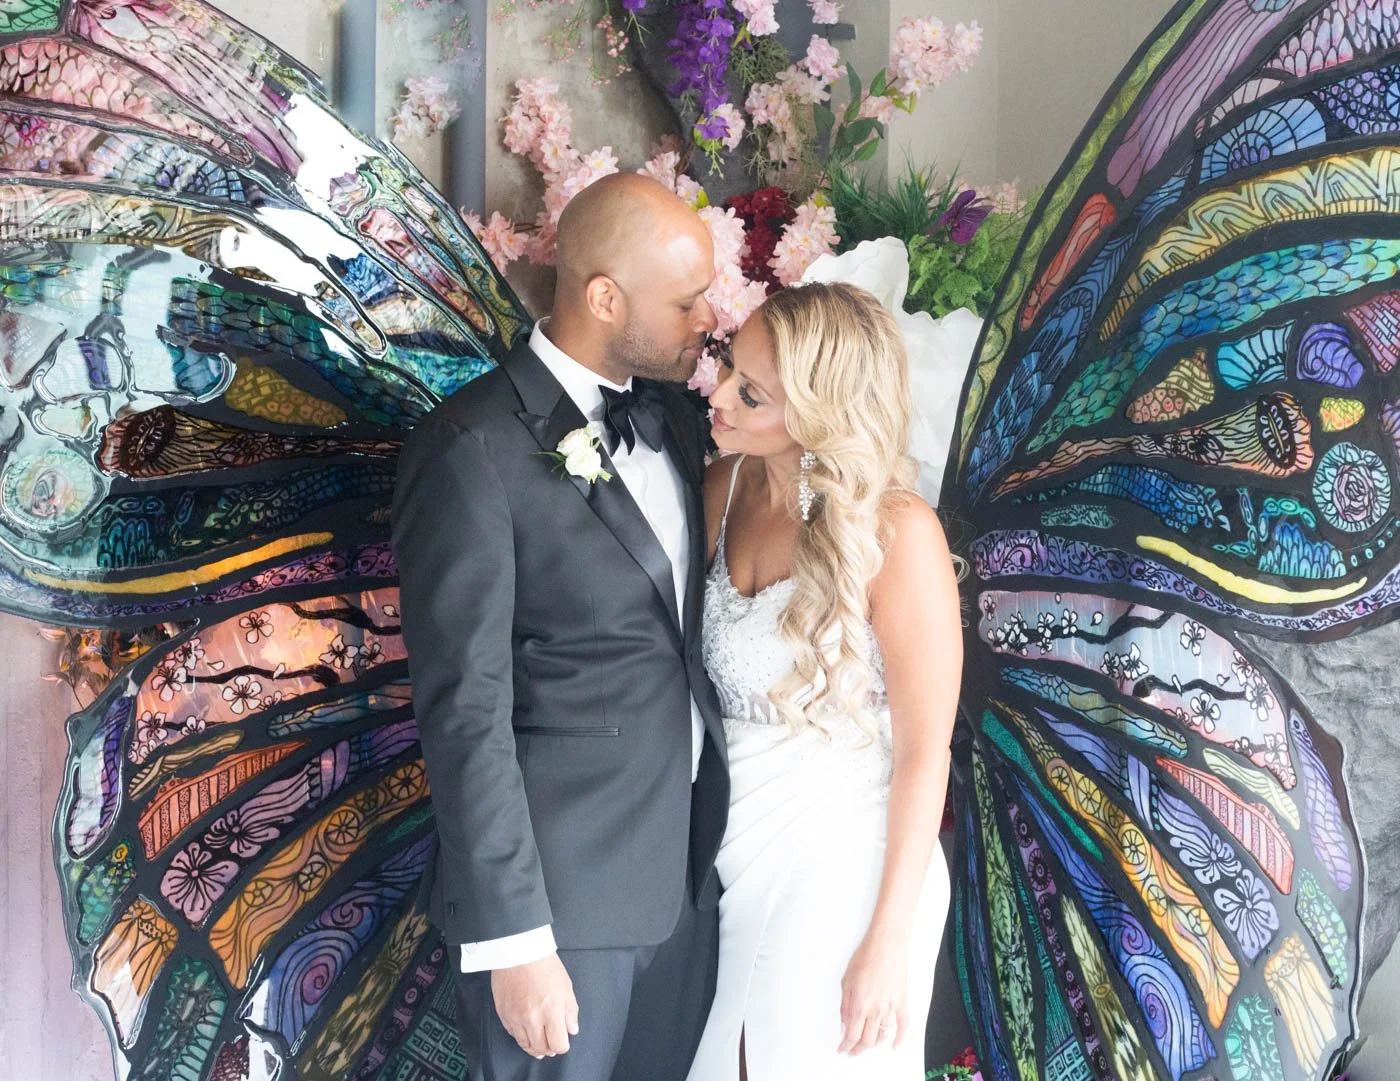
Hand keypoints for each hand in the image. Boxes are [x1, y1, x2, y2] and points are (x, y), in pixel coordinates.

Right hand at [491, 953, 579, 1058]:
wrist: (518, 951)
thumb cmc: (545, 965)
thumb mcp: (566, 986)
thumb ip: (570, 1011)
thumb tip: (571, 1031)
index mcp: (552, 1011)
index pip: (559, 1044)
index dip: (563, 1045)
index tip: (563, 1041)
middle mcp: (533, 1019)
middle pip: (541, 1048)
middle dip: (549, 1049)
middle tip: (552, 1046)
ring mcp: (515, 1018)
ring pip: (525, 1044)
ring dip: (534, 1047)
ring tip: (539, 1046)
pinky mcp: (503, 1014)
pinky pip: (513, 1034)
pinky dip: (521, 1036)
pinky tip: (526, 1032)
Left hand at [837, 932, 907, 1055]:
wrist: (886, 945)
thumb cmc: (865, 957)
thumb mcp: (846, 980)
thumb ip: (845, 1005)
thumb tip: (845, 1022)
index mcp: (859, 1005)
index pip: (852, 1035)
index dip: (846, 1046)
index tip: (842, 1049)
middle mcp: (875, 1010)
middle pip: (867, 1040)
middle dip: (858, 1049)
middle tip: (852, 1051)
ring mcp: (890, 1007)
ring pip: (882, 1035)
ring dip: (873, 1044)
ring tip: (867, 1046)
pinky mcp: (902, 1002)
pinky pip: (903, 1025)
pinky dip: (899, 1038)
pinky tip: (895, 1046)